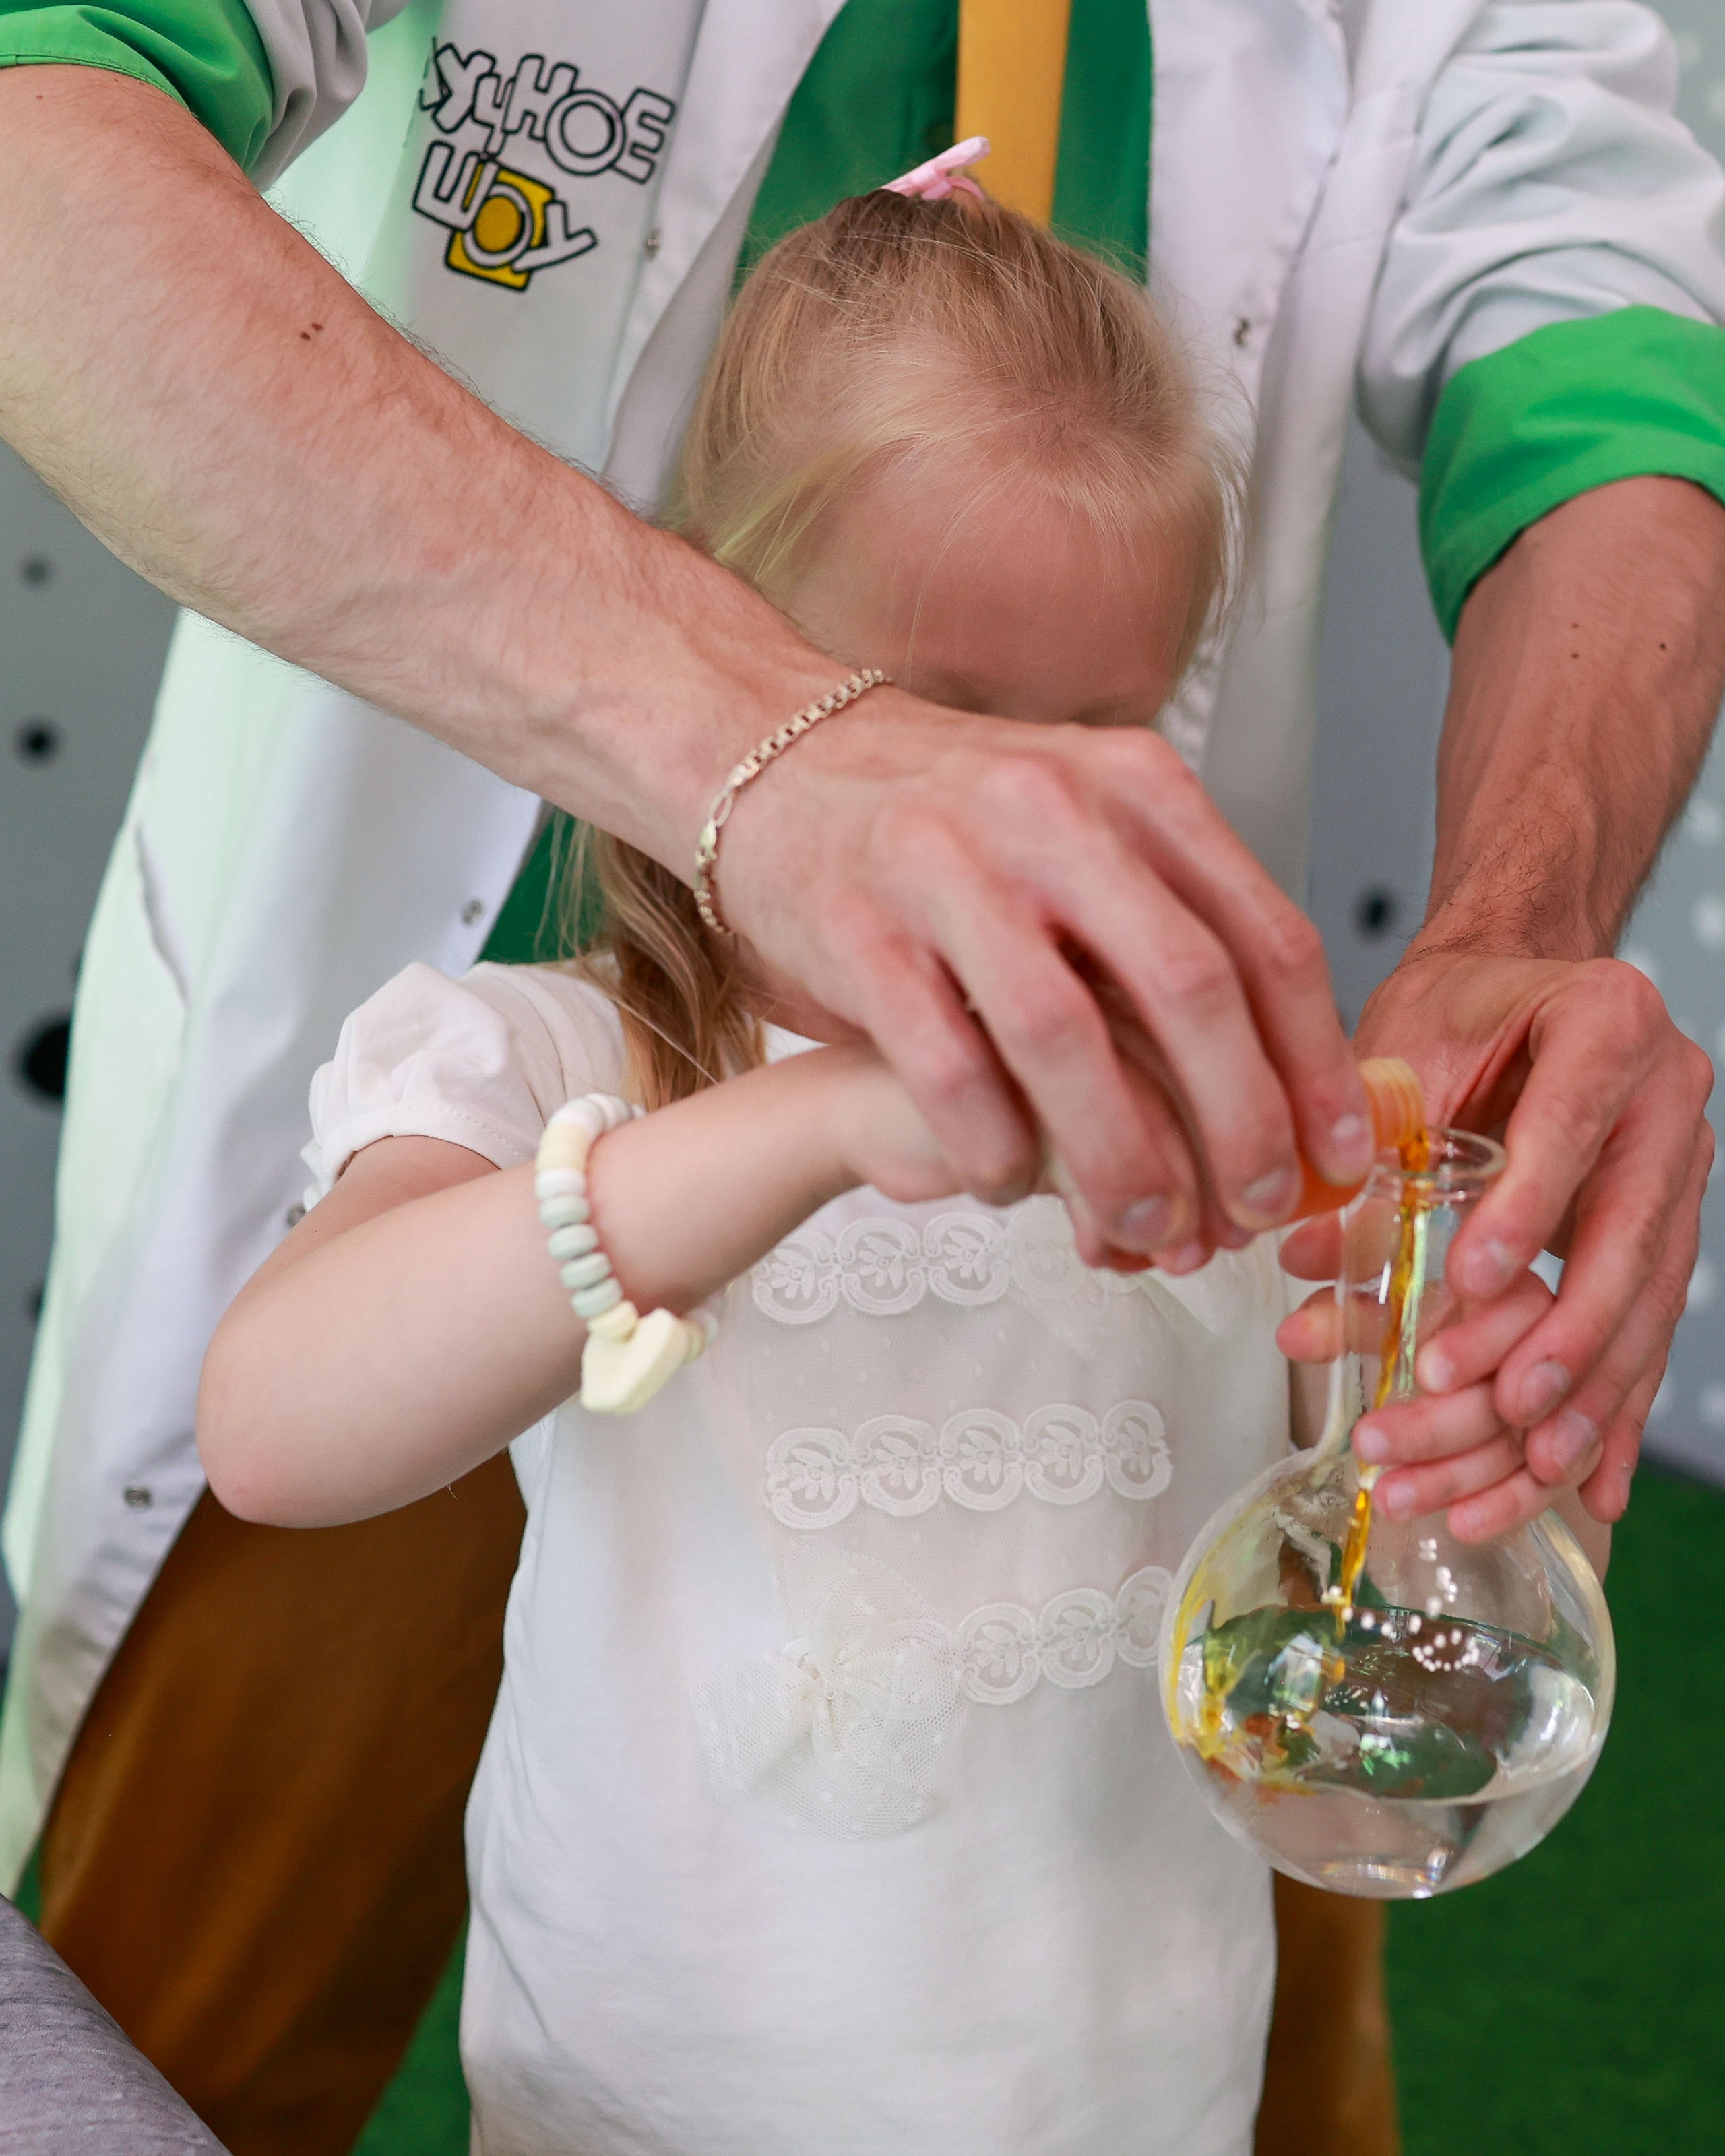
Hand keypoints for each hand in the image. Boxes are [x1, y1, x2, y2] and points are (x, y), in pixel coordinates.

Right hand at [721, 703, 1374, 1264]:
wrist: (771, 757)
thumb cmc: (946, 818)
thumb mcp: (1084, 820)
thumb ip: (1173, 914)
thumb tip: (1287, 1065)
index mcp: (1134, 786)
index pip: (1265, 934)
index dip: (1317, 1060)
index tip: (1343, 1150)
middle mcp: (1052, 813)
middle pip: (1187, 986)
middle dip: (1241, 1120)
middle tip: (1257, 1208)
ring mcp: (948, 869)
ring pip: (1065, 1037)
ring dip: (1119, 1153)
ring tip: (1145, 1225)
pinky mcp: (858, 931)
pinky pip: (946, 1066)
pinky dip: (992, 1145)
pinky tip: (1009, 1186)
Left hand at [1279, 1230, 1556, 1539]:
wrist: (1472, 1320)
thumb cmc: (1425, 1292)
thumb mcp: (1386, 1284)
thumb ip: (1349, 1290)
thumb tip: (1293, 1288)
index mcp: (1517, 1279)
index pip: (1519, 1308)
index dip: (1478, 1344)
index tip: (1428, 1373)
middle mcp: (1559, 1336)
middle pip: (1522, 1388)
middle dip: (1443, 1426)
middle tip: (1371, 1444)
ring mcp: (1576, 1396)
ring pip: (1534, 1444)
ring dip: (1461, 1477)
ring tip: (1391, 1500)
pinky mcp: (1578, 1443)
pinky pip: (1555, 1482)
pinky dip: (1512, 1506)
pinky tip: (1463, 1526)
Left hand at [1352, 949, 1712, 1532]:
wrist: (1512, 993)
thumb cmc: (1456, 1011)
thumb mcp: (1401, 1047)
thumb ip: (1364, 1140)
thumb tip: (1312, 1258)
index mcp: (1610, 1022)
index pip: (1573, 1121)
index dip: (1525, 1206)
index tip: (1470, 1276)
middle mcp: (1666, 1101)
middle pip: (1631, 1235)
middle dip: (1566, 1332)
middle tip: (1500, 1402)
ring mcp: (1679, 1175)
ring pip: (1646, 1306)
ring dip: (1585, 1396)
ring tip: (1527, 1462)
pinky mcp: (1664, 1239)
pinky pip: (1644, 1339)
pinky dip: (1608, 1416)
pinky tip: (1586, 1489)